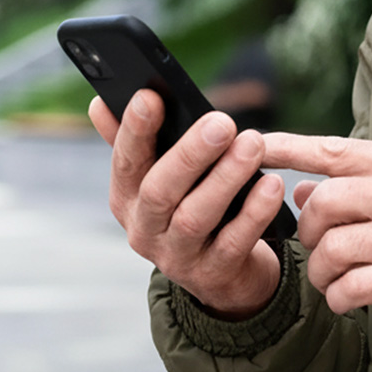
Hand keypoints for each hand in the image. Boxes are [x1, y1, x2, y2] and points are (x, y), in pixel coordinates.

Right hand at [89, 91, 285, 319]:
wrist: (223, 274)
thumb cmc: (190, 206)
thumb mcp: (159, 178)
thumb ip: (137, 142)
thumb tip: (99, 103)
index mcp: (126, 199)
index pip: (124, 162)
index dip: (133, 130)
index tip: (150, 96)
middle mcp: (144, 230)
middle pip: (159, 191)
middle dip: (189, 154)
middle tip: (222, 121)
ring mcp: (177, 257)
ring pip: (195, 217)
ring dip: (226, 178)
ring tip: (253, 144)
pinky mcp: (214, 274)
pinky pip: (234, 242)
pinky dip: (254, 213)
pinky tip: (272, 184)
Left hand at [259, 135, 371, 332]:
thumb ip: (370, 186)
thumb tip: (302, 190)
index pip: (336, 150)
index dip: (288, 148)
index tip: (251, 146)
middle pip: (326, 202)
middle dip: (308, 233)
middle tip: (318, 252)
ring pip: (336, 248)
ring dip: (323, 273)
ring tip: (334, 283)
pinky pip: (357, 286)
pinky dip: (342, 298)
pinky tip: (349, 301)